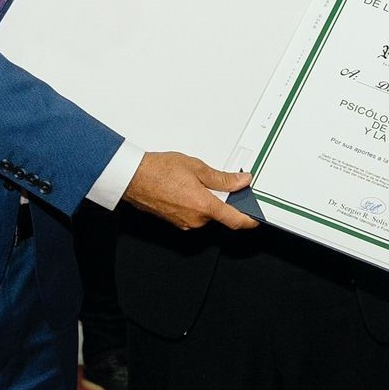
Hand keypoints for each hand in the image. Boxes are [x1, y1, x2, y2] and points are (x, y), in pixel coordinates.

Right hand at [121, 151, 258, 231]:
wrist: (132, 177)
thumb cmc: (158, 171)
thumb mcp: (196, 167)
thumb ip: (222, 178)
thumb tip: (241, 181)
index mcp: (204, 206)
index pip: (236, 220)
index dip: (250, 220)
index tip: (256, 217)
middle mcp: (195, 219)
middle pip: (219, 213)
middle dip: (220, 199)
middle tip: (212, 180)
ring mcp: (184, 222)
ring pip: (204, 213)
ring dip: (204, 200)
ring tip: (191, 181)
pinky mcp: (175, 221)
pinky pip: (192, 214)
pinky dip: (192, 203)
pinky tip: (182, 188)